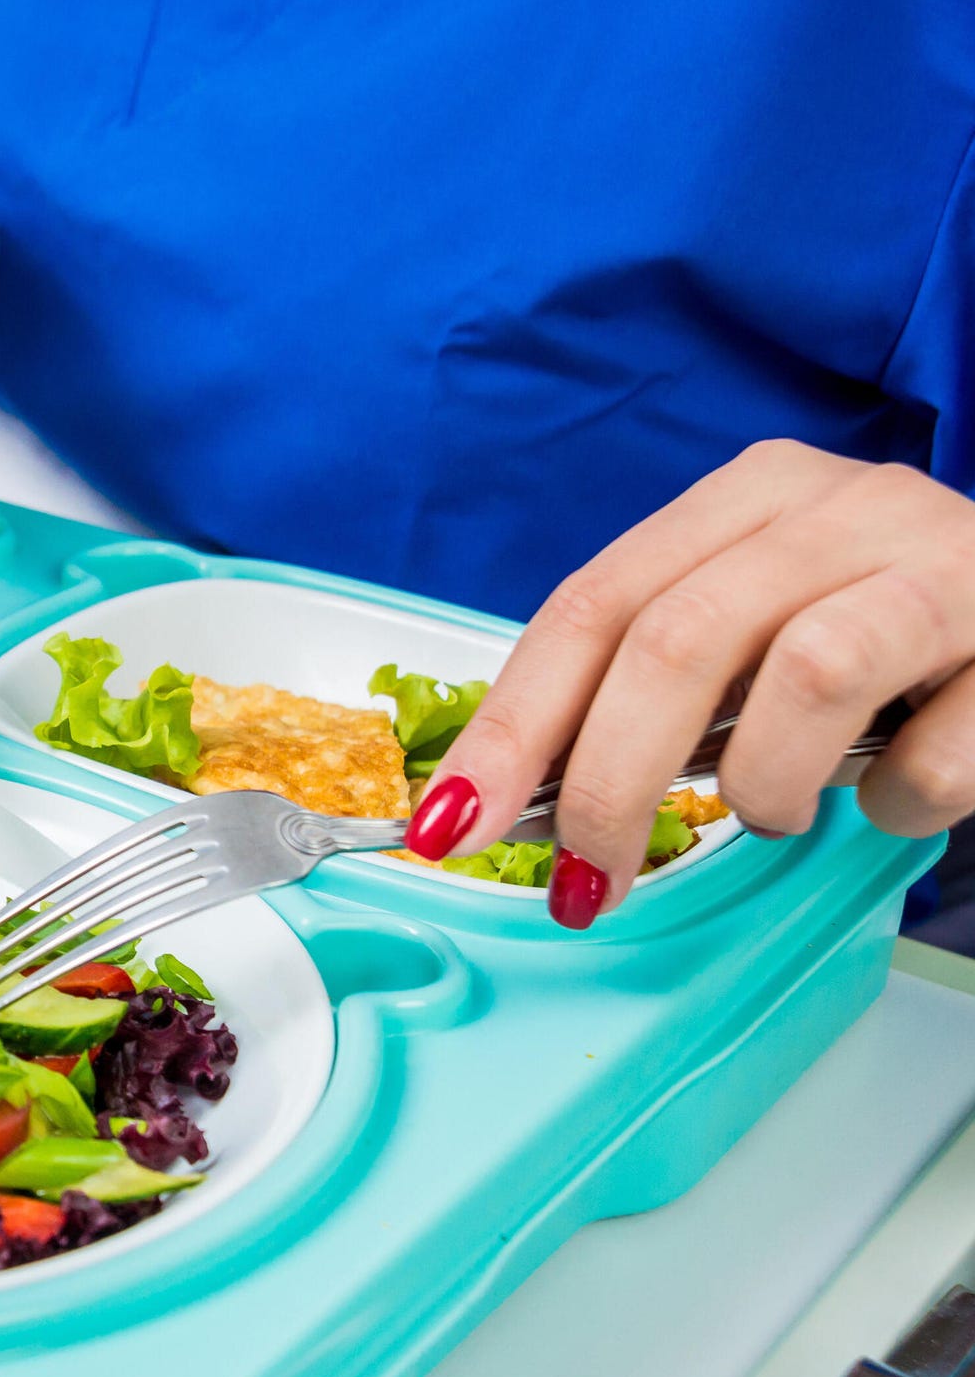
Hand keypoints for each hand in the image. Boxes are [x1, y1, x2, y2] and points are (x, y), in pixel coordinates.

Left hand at [404, 441, 974, 927]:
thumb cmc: (892, 634)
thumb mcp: (764, 630)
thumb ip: (668, 683)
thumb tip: (533, 792)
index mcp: (746, 501)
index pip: (591, 607)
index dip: (510, 725)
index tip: (450, 823)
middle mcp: (835, 508)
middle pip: (674, 640)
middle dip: (608, 781)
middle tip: (591, 875)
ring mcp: (935, 560)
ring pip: (802, 674)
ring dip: (765, 784)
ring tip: (782, 810)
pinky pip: (932, 754)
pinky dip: (899, 804)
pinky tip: (904, 794)